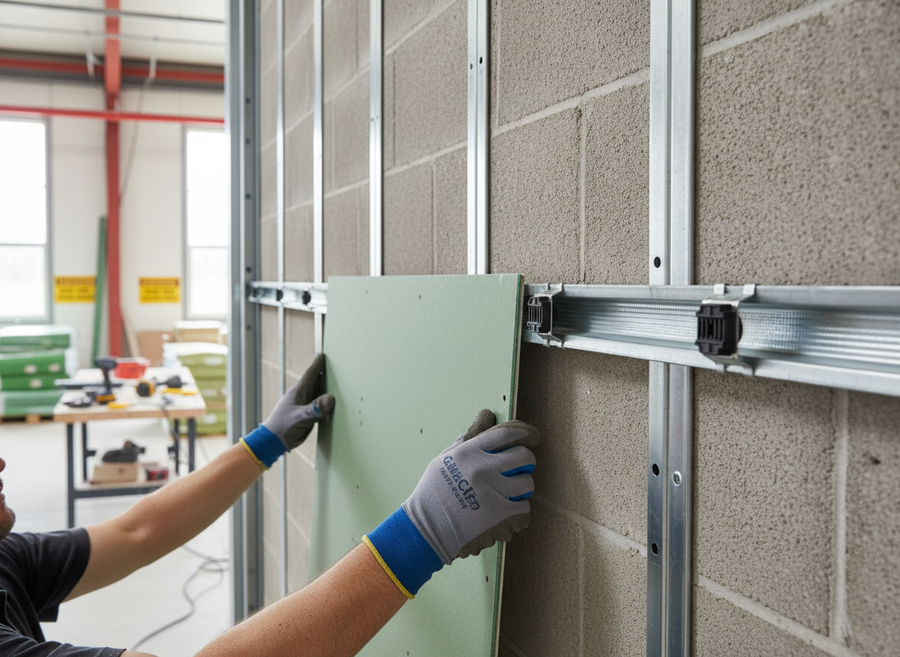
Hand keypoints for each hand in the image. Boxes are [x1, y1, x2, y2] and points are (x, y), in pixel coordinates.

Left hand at [263, 353, 334, 450]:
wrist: (274, 441)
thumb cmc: (283, 427)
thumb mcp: (300, 417)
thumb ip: (315, 409)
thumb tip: (330, 398)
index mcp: (299, 391)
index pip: (311, 374)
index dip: (318, 364)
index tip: (323, 355)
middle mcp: (302, 395)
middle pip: (317, 381)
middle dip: (326, 374)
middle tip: (338, 368)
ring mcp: (305, 404)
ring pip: (319, 393)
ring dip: (327, 389)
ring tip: (339, 384)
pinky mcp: (307, 414)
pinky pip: (319, 405)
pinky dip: (326, 403)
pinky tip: (333, 403)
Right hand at [363, 410, 539, 597]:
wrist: (427, 530)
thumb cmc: (433, 493)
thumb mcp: (445, 459)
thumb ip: (469, 438)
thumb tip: (487, 416)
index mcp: (468, 452)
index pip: (505, 433)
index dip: (524, 432)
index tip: (532, 436)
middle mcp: (482, 469)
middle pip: (523, 456)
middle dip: (526, 461)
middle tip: (520, 468)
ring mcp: (493, 492)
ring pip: (527, 483)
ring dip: (521, 488)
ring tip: (510, 493)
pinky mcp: (500, 516)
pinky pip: (525, 508)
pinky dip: (518, 511)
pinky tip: (506, 511)